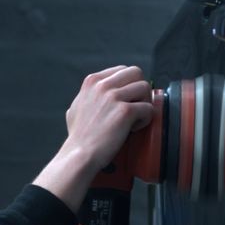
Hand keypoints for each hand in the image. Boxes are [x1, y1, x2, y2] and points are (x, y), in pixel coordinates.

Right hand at [34, 64, 153, 210]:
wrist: (80, 154)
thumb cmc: (79, 136)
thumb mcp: (76, 107)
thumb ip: (87, 96)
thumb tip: (94, 94)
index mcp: (92, 81)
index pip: (123, 70)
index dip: (130, 84)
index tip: (128, 99)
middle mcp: (103, 85)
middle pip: (137, 73)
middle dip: (141, 89)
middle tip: (136, 106)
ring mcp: (113, 97)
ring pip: (145, 87)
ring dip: (145, 103)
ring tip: (135, 119)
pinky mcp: (125, 112)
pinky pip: (148, 108)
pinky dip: (146, 119)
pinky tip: (134, 128)